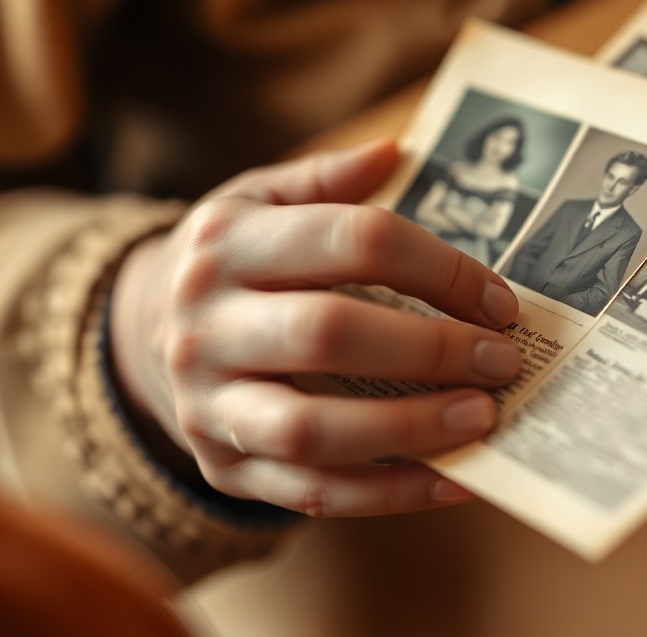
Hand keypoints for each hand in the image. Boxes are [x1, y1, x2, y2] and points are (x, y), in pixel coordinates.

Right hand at [109, 140, 521, 514]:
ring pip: (312, 428)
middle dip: (432, 348)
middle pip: (328, 334)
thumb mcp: (259, 199)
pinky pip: (312, 492)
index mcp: (226, 243)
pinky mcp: (223, 469)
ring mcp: (208, 405)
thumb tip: (396, 153)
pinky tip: (452, 479)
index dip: (438, 268)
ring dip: (410, 428)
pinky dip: (390, 493)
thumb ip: (325, 178)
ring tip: (482, 418)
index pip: (351, 241)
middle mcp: (206, 324)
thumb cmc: (233, 262)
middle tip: (502, 360)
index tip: (498, 300)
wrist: (143, 332)